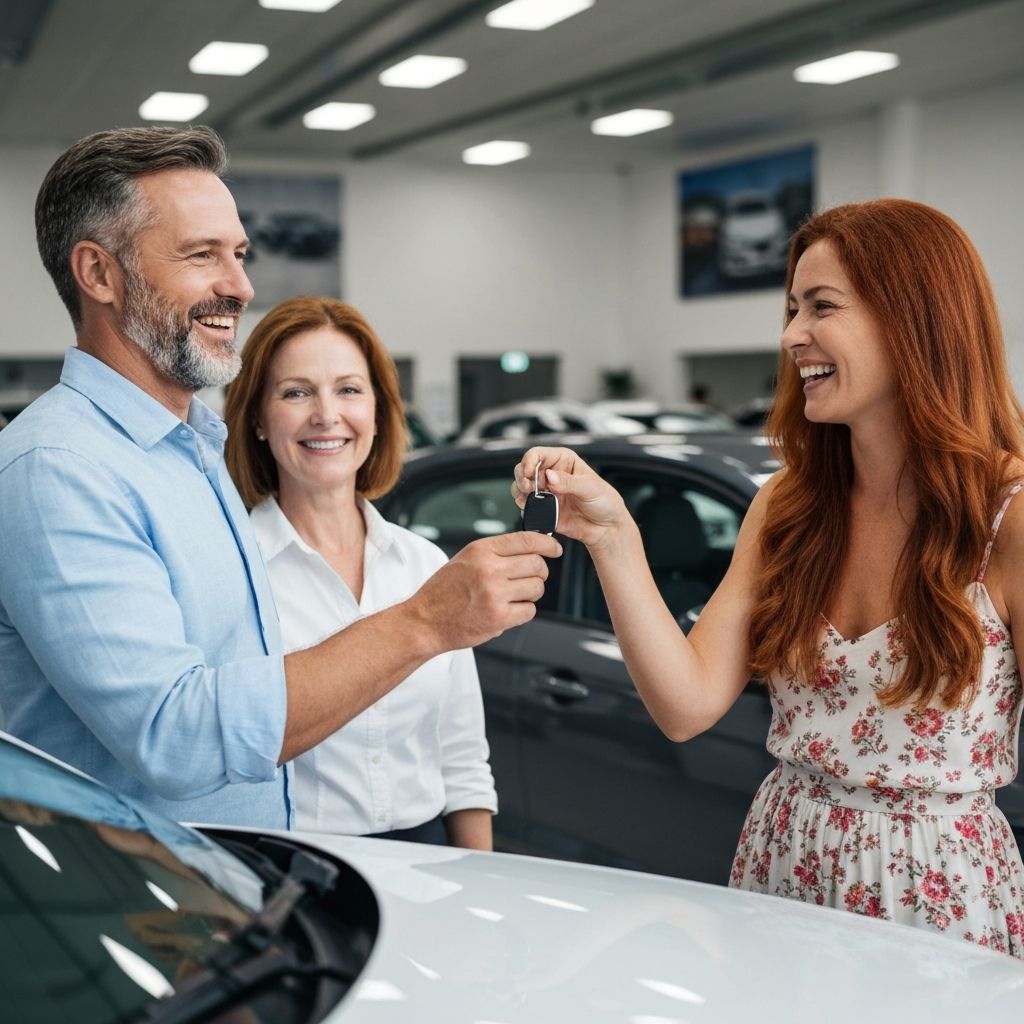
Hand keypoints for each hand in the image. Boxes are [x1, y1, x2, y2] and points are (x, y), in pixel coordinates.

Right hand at [411, 531, 561, 648]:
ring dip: (531, 593)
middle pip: (537, 564)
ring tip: (513, 596)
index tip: (555, 549)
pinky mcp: (498, 617)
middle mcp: (489, 569)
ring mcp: (494, 593)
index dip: (547, 544)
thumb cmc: (443, 592)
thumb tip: (529, 549)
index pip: (527, 540)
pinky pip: (529, 610)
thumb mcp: (465, 559)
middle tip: (530, 579)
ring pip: (537, 588)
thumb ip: (495, 553)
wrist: (424, 621)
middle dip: (539, 573)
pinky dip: (523, 611)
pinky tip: (507, 610)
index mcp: (481, 550)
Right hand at [513, 446, 628, 548]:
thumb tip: (550, 476)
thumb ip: (568, 481)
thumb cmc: (605, 501)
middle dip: (522, 477)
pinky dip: (523, 505)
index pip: (538, 454)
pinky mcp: (543, 508)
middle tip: (528, 487)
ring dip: (520, 491)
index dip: (529, 461)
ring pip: (521, 486)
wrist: (606, 528)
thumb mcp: (590, 487)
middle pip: (525, 469)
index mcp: (563, 460)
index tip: (529, 472)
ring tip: (529, 498)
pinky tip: (530, 507)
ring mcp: (546, 491)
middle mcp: (552, 474)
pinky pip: (525, 504)